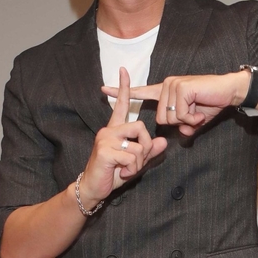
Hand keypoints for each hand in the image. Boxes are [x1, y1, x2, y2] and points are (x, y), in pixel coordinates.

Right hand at [79, 68, 167, 206]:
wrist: (93, 188)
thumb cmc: (112, 173)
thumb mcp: (134, 161)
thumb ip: (148, 151)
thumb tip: (164, 142)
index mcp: (115, 129)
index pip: (120, 104)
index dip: (124, 87)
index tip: (124, 70)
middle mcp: (108, 130)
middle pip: (140, 126)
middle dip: (146, 145)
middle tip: (138, 160)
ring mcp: (105, 139)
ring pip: (138, 144)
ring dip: (138, 161)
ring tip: (127, 169)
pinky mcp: (105, 151)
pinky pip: (131, 156)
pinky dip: (132, 168)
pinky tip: (122, 172)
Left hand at [102, 71, 249, 136]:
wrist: (229, 91)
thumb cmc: (213, 103)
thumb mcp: (195, 119)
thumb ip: (185, 125)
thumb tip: (181, 132)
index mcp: (166, 91)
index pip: (141, 92)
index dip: (121, 92)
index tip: (103, 90)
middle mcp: (167, 85)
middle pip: (160, 118)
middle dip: (179, 123)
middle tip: (196, 114)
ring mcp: (173, 85)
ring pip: (168, 117)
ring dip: (186, 120)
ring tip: (199, 110)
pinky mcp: (180, 87)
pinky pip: (179, 114)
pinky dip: (191, 117)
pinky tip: (200, 110)